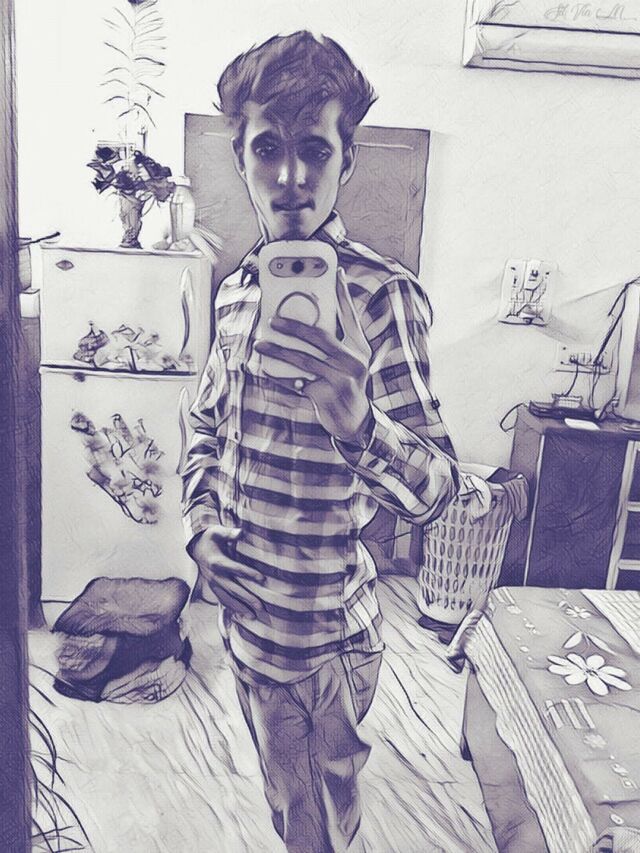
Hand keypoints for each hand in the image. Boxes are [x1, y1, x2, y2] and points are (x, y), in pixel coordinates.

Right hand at [191, 526, 264, 618]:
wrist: (196, 547)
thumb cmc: (210, 537)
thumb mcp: (218, 532)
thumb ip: (230, 533)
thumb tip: (242, 532)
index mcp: (218, 562)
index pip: (236, 569)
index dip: (249, 574)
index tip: (263, 579)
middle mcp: (215, 576)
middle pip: (233, 589)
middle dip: (247, 598)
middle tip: (261, 607)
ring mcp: (213, 583)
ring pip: (227, 598)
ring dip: (240, 608)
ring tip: (253, 617)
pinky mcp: (213, 587)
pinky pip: (222, 600)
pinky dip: (231, 608)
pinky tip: (241, 615)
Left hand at [254, 268, 372, 442]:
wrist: (355, 422)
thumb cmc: (345, 386)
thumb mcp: (348, 363)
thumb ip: (334, 345)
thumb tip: (303, 325)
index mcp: (359, 348)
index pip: (350, 315)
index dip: (343, 293)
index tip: (337, 273)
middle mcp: (353, 360)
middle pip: (320, 336)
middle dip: (294, 326)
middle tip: (273, 320)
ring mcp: (340, 378)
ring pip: (303, 359)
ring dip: (278, 350)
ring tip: (261, 344)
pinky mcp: (327, 394)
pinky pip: (297, 380)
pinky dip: (280, 375)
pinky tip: (266, 369)